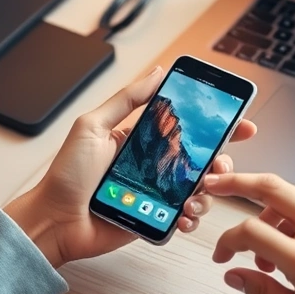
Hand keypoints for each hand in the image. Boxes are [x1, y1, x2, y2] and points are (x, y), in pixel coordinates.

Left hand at [4, 66, 256, 267]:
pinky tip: (185, 216)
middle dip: (222, 161)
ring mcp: (157, 194)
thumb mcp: (92, 126)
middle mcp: (154, 165)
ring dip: (208, 191)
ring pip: (201, 189)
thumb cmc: (67, 175)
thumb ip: (126, 100)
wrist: (54, 221)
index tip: (240, 122)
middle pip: (203, 159)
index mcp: (143, 140)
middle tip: (221, 165)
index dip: (216, 124)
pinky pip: (186, 217)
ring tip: (197, 195)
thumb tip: (157, 72)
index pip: (186, 127)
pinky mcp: (157, 219)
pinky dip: (193, 217)